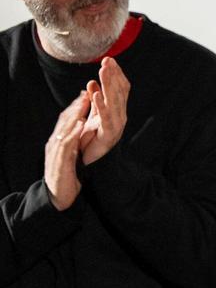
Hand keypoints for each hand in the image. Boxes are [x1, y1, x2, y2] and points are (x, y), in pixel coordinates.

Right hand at [44, 91, 88, 209]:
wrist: (59, 196)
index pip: (67, 120)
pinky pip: (66, 145)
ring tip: (83, 102)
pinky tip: (81, 125)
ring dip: (73, 115)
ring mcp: (56, 151)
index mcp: (60, 140)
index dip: (77, 106)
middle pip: (64, 120)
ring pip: (64, 129)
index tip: (88, 93)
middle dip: (76, 105)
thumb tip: (83, 125)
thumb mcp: (72, 153)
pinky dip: (73, 133)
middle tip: (87, 91)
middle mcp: (56, 143)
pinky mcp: (60, 161)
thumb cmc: (67, 173)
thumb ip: (77, 139)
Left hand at [81, 57, 129, 164]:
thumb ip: (95, 100)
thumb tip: (92, 83)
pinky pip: (105, 116)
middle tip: (107, 60)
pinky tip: (96, 92)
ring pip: (114, 101)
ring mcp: (117, 125)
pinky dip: (101, 104)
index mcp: (117, 110)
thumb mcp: (93, 115)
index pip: (121, 89)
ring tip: (103, 71)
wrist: (92, 161)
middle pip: (119, 92)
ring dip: (109, 85)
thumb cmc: (93, 138)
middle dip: (113, 75)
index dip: (116, 74)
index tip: (109, 60)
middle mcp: (121, 116)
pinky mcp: (109, 134)